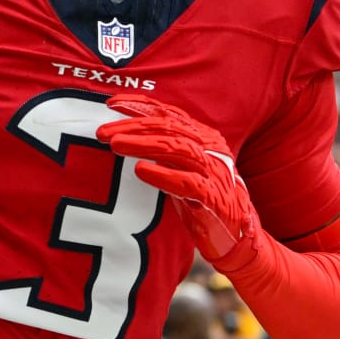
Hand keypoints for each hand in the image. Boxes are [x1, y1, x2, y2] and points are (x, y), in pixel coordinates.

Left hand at [96, 96, 257, 266]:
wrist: (236, 235)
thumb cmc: (204, 199)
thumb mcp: (184, 167)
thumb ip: (165, 149)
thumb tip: (127, 132)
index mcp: (204, 136)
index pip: (169, 113)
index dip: (140, 105)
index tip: (110, 103)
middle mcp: (210, 148)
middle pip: (169, 128)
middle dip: (133, 127)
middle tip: (103, 132)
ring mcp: (214, 172)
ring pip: (177, 149)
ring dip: (143, 144)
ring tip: (115, 145)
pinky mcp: (214, 198)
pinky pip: (188, 183)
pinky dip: (164, 175)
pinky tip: (141, 170)